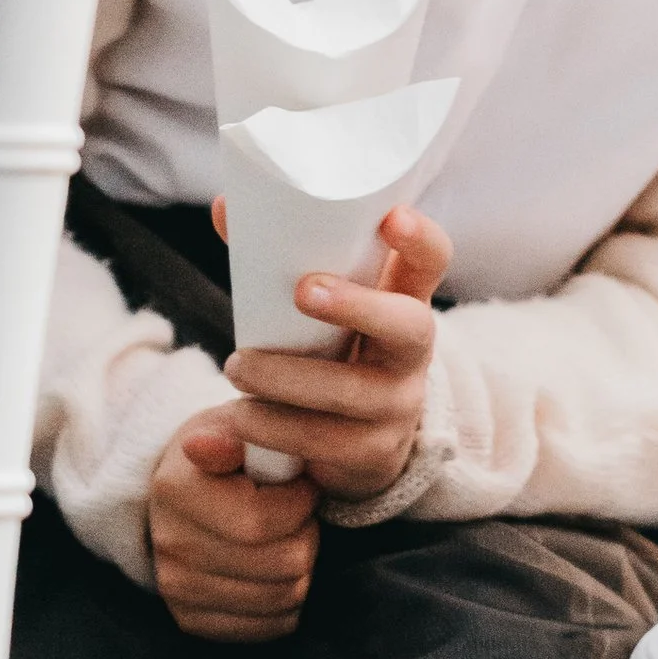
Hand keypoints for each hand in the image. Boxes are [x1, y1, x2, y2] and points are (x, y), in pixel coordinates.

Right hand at [148, 423, 318, 642]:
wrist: (196, 488)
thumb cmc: (237, 452)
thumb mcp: (242, 425)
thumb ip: (237, 433)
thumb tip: (203, 446)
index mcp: (175, 487)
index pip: (259, 522)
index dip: (300, 505)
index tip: (303, 487)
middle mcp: (168, 542)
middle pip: (281, 565)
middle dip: (307, 535)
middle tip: (299, 515)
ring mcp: (176, 586)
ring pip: (283, 598)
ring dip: (302, 567)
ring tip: (287, 537)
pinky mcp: (192, 619)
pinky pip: (269, 627)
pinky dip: (289, 601)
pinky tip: (278, 569)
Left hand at [220, 201, 451, 497]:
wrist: (353, 441)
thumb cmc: (329, 349)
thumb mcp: (317, 307)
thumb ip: (276, 260)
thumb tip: (226, 207)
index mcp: (403, 300)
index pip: (432, 261)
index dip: (421, 238)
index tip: (391, 217)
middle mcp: (412, 352)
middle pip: (410, 326)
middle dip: (357, 306)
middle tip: (301, 290)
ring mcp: (398, 404)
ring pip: (351, 391)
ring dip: (286, 378)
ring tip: (236, 366)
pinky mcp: (372, 452)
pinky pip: (323, 441)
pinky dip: (273, 427)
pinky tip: (239, 418)